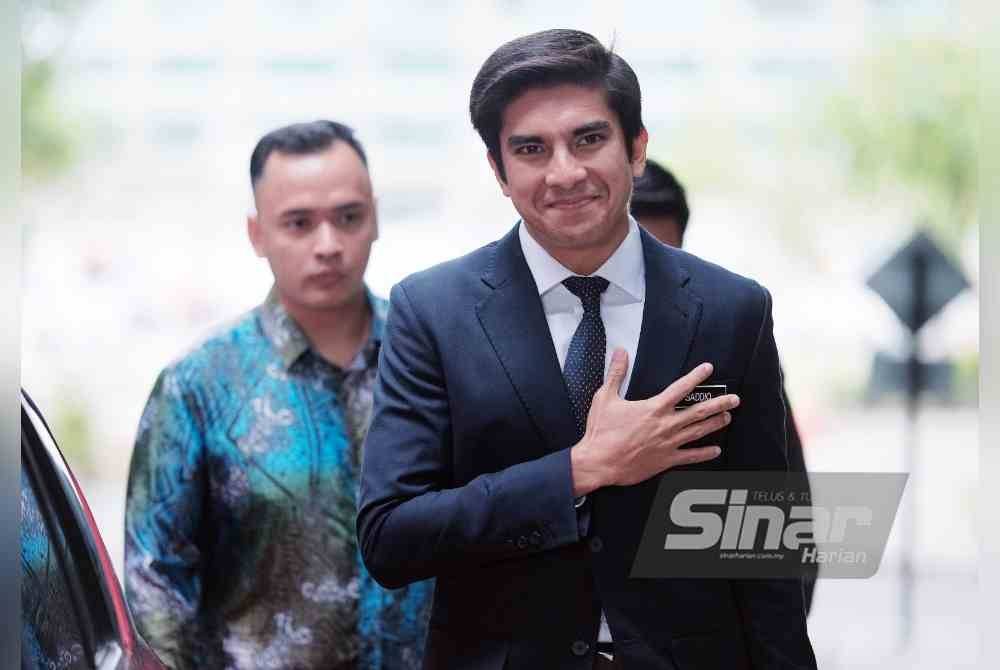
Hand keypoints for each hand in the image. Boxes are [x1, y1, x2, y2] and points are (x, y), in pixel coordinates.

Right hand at [569, 349, 737, 495]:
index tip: (708, 369)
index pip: (680, 388)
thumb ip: (616, 374)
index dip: (696, 376)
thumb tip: (620, 354)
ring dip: (715, 424)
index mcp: (653, 408)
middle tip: (734, 399)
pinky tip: (715, 450)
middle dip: (719, 404)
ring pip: (698, 432)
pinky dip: (704, 454)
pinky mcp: (665, 460)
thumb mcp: (605, 398)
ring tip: (727, 417)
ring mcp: (667, 444)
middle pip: (698, 411)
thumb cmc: (601, 432)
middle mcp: (664, 425)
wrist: (598, 462)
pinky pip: (690, 457)